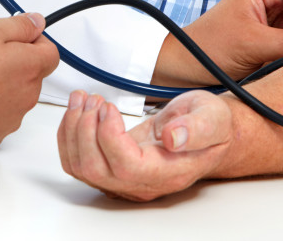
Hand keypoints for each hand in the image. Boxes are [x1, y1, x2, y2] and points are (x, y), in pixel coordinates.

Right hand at [0, 13, 58, 154]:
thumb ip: (19, 25)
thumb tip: (37, 22)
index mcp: (30, 67)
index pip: (51, 52)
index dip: (35, 42)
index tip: (17, 39)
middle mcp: (28, 95)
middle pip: (33, 74)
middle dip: (16, 63)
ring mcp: (13, 117)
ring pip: (16, 96)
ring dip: (3, 86)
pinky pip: (0, 115)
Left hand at [58, 89, 231, 200]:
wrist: (207, 132)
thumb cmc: (210, 125)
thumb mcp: (212, 117)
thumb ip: (197, 128)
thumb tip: (174, 139)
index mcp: (168, 172)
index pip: (126, 166)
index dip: (109, 137)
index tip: (109, 107)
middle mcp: (143, 182)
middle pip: (96, 170)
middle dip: (84, 130)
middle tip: (93, 99)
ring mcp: (125, 179)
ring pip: (81, 168)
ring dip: (73, 130)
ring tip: (83, 99)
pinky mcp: (112, 168)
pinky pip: (79, 162)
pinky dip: (69, 136)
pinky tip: (78, 112)